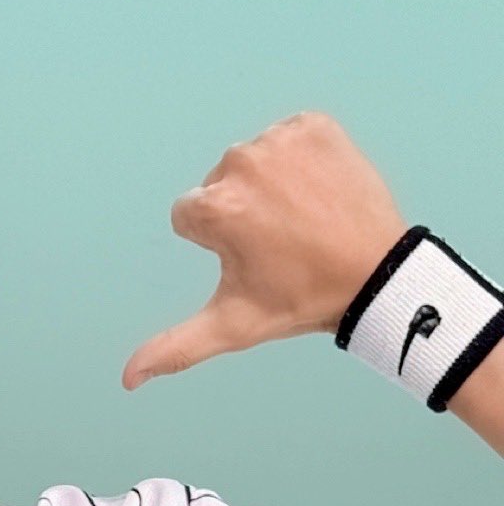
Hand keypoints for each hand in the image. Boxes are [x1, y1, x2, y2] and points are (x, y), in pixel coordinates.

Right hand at [123, 111, 410, 389]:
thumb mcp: (233, 325)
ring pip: (252, 162)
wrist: (377, 272)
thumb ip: (175, 347)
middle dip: (242, 211)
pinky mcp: (312, 126)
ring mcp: (279, 140)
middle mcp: (241, 163)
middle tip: (284, 242)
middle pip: (219, 186)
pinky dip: (300, 161)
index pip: (189, 217)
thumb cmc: (301, 300)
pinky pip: (287, 138)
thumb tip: (128, 379)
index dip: (219, 241)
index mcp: (215, 207)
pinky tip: (317, 192)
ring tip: (304, 219)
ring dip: (270, 186)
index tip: (259, 257)